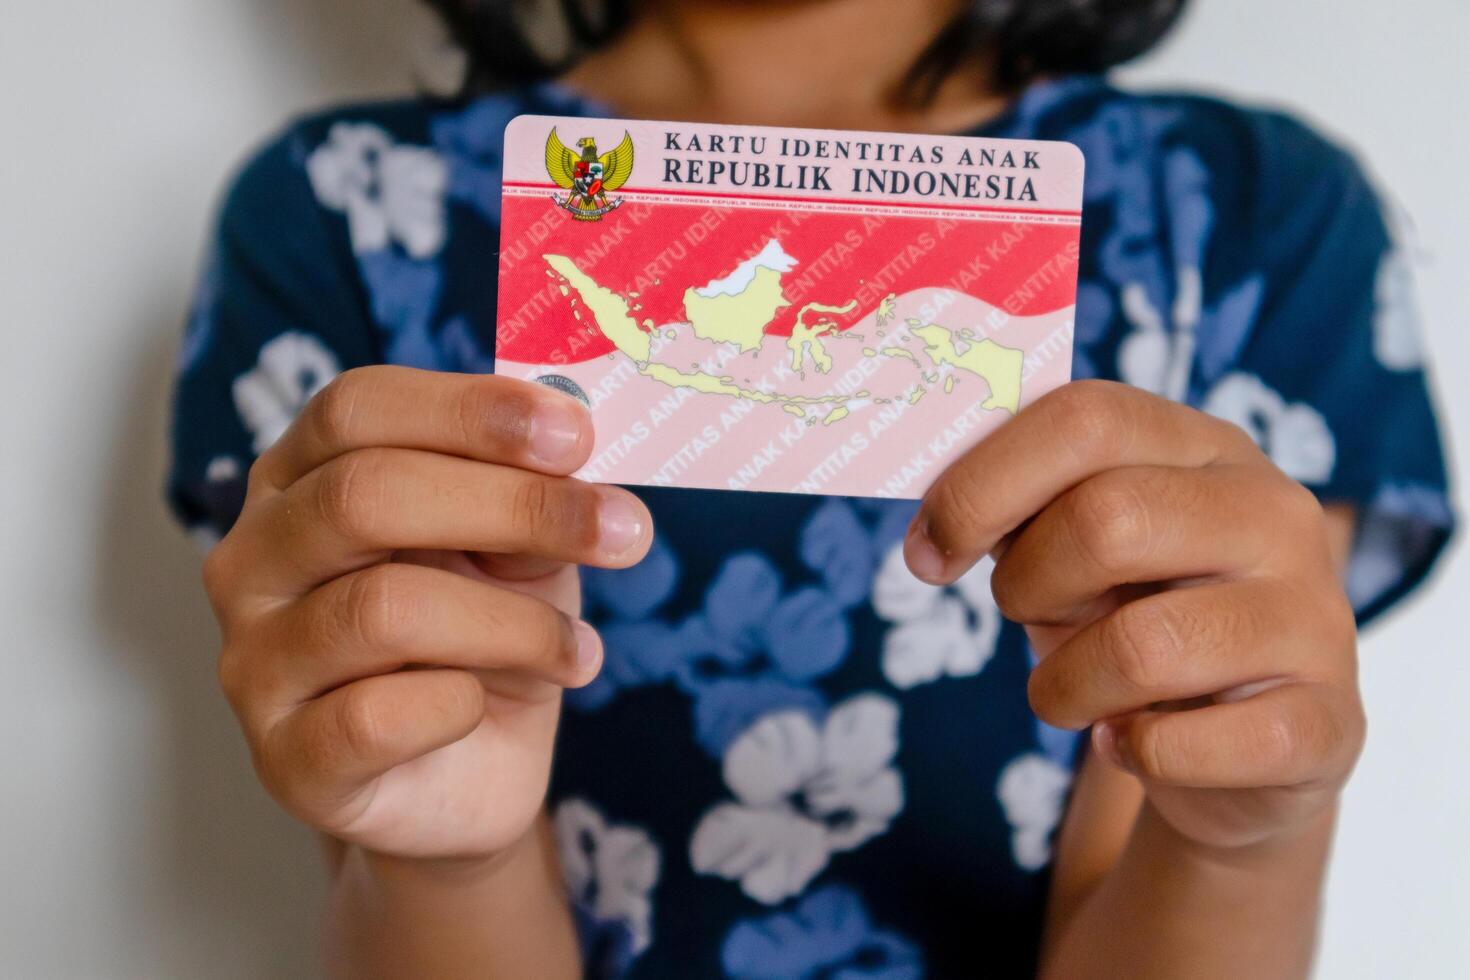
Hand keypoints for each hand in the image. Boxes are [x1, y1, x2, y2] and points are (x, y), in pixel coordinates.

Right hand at [204, 367, 651, 861]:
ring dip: (516, 626)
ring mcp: (254, 661)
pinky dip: (462, 707)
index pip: (357, 408)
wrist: (468, 775)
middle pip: (364, 495)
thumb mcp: (521, 549)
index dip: (470, 410)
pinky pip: (376, 717)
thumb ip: (532, 493)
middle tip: (623, 531)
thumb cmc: (486, 633)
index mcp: (302, 477)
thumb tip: (574, 444)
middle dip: (514, 507)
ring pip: (386, 609)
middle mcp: (254, 558)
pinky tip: (487, 709)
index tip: (579, 435)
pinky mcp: (284, 759)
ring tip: (576, 651)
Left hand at [905, 380, 1363, 850]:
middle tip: (1025, 615)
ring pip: (1142, 646)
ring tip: (1070, 693)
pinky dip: (1131, 753)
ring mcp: (1313, 615)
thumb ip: (1016, 512)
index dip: (981, 485)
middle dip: (1027, 585)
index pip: (1084, 419)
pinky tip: (1129, 743)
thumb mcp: (1071, 550)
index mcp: (1201, 446)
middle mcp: (1272, 512)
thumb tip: (934, 531)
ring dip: (1063, 686)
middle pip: (1106, 520)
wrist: (1242, 746)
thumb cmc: (1132, 619)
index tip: (927, 551)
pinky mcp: (1323, 722)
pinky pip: (1188, 744)